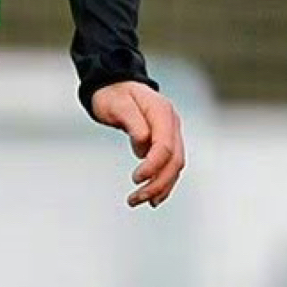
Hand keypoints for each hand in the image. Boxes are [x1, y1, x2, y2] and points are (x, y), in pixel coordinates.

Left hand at [89, 80, 184, 207]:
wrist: (114, 85)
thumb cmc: (112, 94)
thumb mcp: (116, 105)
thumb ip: (132, 123)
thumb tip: (144, 144)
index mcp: (162, 112)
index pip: (165, 147)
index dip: (153, 166)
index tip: (135, 179)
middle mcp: (172, 124)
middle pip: (175, 161)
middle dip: (157, 183)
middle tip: (135, 198)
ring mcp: (171, 133)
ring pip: (174, 167)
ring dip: (160, 187)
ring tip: (139, 201)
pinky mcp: (165, 142)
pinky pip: (169, 166)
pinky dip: (162, 182)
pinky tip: (152, 197)